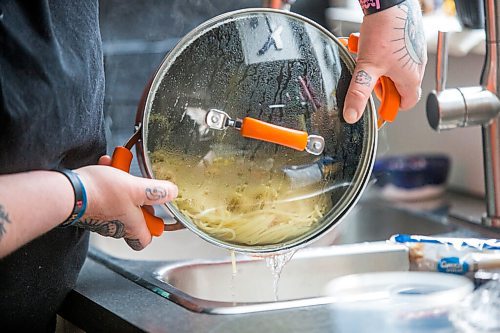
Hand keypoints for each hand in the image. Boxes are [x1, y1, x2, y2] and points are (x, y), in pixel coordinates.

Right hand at [74, 156, 177, 250]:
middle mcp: (115, 226)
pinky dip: (107, 181)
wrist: (67, 191)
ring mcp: (100, 218)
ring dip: (122, 185)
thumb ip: (156, 191)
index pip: (144, 240)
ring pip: (118, 203)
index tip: (157, 215)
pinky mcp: (89, 208)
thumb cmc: (100, 193)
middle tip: (140, 186)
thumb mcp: (136, 188)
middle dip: (138, 199)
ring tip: (122, 170)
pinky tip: (107, 165)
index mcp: (131, 226)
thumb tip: (172, 193)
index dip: (153, 229)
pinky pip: (103, 195)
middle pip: (133, 218)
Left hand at [343, 0, 426, 122]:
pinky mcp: (407, 38)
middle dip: (380, 84)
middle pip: (398, 85)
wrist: (390, 2)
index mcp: (411, 77)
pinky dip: (379, 53)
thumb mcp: (367, 68)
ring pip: (393, 68)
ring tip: (366, 59)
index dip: (391, 105)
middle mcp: (417, 65)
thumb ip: (359, 93)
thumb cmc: (385, 31)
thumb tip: (352, 115)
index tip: (378, 105)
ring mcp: (413, 51)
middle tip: (368, 77)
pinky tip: (368, 46)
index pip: (407, 102)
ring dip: (377, 67)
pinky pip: (392, 52)